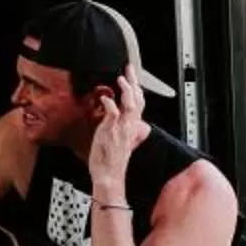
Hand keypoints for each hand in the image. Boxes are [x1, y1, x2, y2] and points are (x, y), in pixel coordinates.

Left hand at [89, 68, 147, 190]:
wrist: (108, 177)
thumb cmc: (112, 162)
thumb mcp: (125, 144)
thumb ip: (132, 133)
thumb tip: (140, 128)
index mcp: (132, 128)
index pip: (139, 104)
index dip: (137, 89)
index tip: (133, 77)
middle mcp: (129, 127)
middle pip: (138, 100)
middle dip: (135, 83)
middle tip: (130, 69)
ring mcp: (121, 128)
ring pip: (130, 104)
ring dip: (127, 90)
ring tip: (122, 79)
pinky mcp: (111, 131)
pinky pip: (113, 113)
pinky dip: (109, 103)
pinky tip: (104, 97)